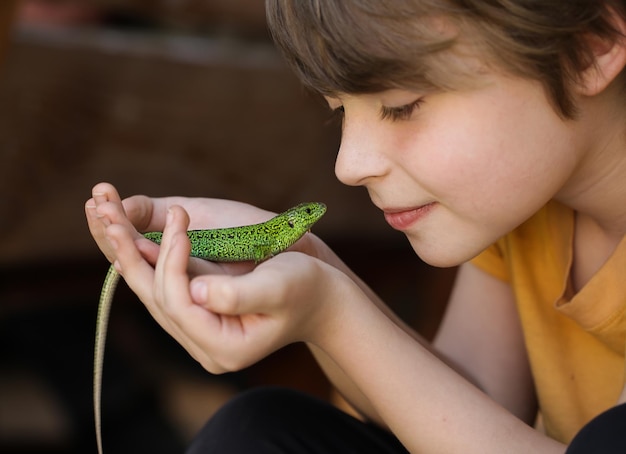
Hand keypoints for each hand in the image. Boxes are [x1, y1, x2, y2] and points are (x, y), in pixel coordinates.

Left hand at [85, 182, 347, 372]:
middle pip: (157, 301)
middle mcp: (205, 346)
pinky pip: (163, 286)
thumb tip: (197, 291)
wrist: (321, 297)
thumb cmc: (307, 288)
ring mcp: (199, 332)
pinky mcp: (198, 313)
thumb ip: (240, 295)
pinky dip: (146, 259)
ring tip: (107, 218)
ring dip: (130, 255)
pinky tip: (127, 235)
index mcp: (225, 347)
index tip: (179, 222)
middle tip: (111, 216)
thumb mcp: (280, 287)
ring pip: (154, 293)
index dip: (171, 263)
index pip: (180, 305)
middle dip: (133, 256)